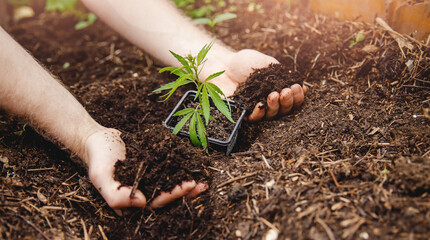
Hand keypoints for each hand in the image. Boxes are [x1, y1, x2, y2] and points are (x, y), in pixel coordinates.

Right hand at [84, 128, 206, 214]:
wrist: (97, 139)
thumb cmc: (98, 159)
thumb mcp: (101, 178)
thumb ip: (116, 196)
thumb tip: (142, 203)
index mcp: (134, 199)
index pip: (156, 202)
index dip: (173, 196)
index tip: (188, 186)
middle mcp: (144, 190)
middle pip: (168, 194)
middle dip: (186, 192)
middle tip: (202, 185)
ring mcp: (150, 177)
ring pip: (171, 182)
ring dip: (187, 181)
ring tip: (204, 178)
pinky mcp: (153, 164)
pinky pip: (169, 166)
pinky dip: (181, 165)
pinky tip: (193, 162)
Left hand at [206, 49, 306, 120]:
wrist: (223, 64)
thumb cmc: (244, 62)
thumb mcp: (266, 63)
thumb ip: (281, 73)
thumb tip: (297, 82)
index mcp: (278, 90)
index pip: (293, 98)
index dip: (298, 96)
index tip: (297, 87)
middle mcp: (269, 102)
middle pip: (285, 109)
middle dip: (289, 101)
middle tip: (287, 91)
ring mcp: (256, 109)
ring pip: (272, 115)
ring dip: (276, 106)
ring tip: (275, 95)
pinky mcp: (243, 114)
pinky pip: (253, 118)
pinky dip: (259, 113)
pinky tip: (261, 105)